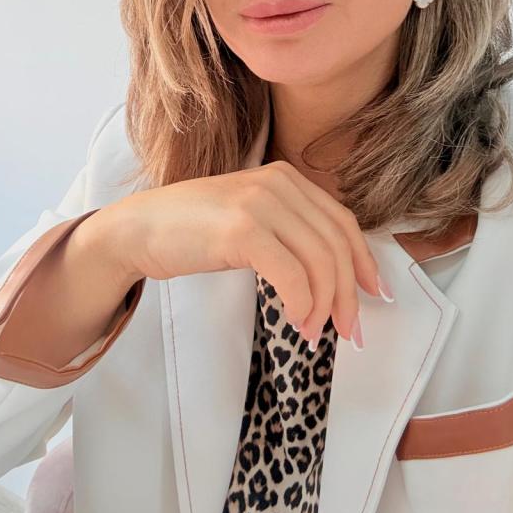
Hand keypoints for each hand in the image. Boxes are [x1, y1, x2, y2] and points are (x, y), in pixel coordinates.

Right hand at [100, 159, 385, 343]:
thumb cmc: (193, 230)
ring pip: (319, 262)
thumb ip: (288, 231)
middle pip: (335, 244)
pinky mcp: (242, 228)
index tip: (374, 296)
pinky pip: (292, 274)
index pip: (342, 222)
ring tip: (315, 334)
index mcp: (286, 177)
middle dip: (349, 293)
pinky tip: (296, 322)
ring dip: (325, 306)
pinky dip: (302, 304)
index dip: (363, 262)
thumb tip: (334, 276)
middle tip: (349, 332)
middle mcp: (279, 183)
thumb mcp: (250, 219)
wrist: (138, 228)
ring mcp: (260, 202)